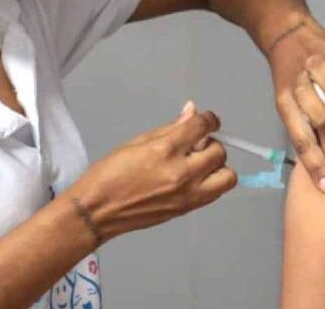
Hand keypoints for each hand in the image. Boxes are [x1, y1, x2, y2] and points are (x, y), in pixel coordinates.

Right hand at [63, 103, 236, 243]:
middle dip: (211, 144)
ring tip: (199, 164)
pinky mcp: (186, 209)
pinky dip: (212, 183)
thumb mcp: (137, 142)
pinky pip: (215, 194)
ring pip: (227, 177)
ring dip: (218, 167)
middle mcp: (181, 173)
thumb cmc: (109, 177)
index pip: (202, 126)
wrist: (97, 211)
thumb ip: (170, 128)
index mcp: (165, 150)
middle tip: (197, 145)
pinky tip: (193, 178)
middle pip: (220, 151)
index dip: (209, 119)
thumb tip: (190, 113)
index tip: (207, 120)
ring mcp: (186, 194)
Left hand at [268, 17, 324, 193]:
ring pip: (318, 69)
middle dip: (322, 120)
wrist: (282, 33)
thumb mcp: (295, 106)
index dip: (312, 162)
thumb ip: (310, 128)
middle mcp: (296, 80)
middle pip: (304, 99)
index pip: (298, 135)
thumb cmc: (294, 80)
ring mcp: (309, 58)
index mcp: (286, 102)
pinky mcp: (323, 40)